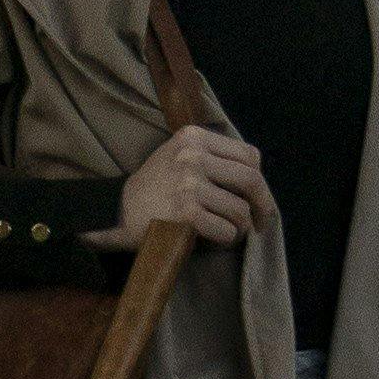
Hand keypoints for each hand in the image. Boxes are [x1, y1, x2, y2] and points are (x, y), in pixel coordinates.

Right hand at [117, 117, 275, 250]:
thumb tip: (257, 176)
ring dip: (240, 228)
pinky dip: (226, 240)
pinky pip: (226, 230)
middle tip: (262, 222)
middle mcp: (193, 156)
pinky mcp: (185, 213)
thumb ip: (213, 157)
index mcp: (194, 137)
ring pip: (240, 210)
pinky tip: (216, 241)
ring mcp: (189, 184)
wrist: (115, 212)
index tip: (258, 197)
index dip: (259, 178)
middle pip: (251, 180)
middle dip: (263, 205)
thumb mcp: (180, 156)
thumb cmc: (155, 187)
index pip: (248, 155)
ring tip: (229, 232)